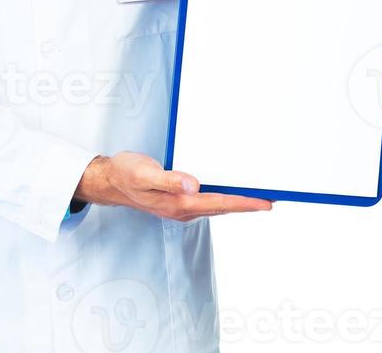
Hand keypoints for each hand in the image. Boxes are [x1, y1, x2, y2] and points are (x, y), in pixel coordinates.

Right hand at [74, 151, 272, 219]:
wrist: (111, 180)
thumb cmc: (126, 174)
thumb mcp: (144, 173)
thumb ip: (169, 179)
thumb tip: (194, 185)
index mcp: (179, 203)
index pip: (220, 203)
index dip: (244, 203)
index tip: (265, 203)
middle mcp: (183, 208)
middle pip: (223, 208)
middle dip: (247, 204)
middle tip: (271, 200)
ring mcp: (181, 207)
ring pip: (216, 206)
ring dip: (236, 202)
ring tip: (256, 197)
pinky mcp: (178, 200)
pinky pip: (207, 201)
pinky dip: (222, 197)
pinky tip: (227, 191)